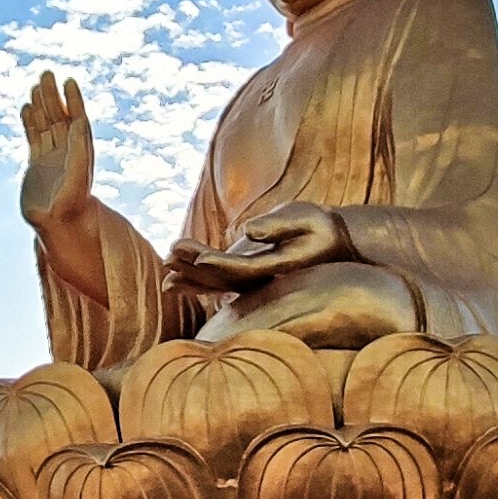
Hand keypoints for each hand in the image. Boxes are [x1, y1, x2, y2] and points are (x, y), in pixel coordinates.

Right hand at [18, 71, 95, 229]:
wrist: (59, 225)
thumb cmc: (71, 206)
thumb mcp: (76, 179)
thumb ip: (77, 153)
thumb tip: (78, 124)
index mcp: (79, 151)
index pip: (76, 118)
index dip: (73, 100)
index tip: (69, 81)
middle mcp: (66, 151)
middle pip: (59, 117)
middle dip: (53, 96)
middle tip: (47, 73)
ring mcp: (51, 156)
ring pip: (45, 124)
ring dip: (41, 105)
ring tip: (36, 85)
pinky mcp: (38, 164)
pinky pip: (34, 137)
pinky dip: (29, 123)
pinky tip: (25, 108)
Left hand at [173, 200, 348, 286]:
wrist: (332, 241)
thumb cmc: (321, 227)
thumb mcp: (305, 218)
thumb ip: (278, 225)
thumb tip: (247, 230)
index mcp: (276, 269)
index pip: (244, 270)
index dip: (221, 265)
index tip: (199, 258)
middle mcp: (260, 279)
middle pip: (223, 278)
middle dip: (195, 268)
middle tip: (171, 255)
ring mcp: (249, 276)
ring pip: (215, 280)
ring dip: (188, 272)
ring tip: (165, 261)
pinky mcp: (243, 268)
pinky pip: (215, 275)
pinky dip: (193, 274)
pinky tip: (171, 270)